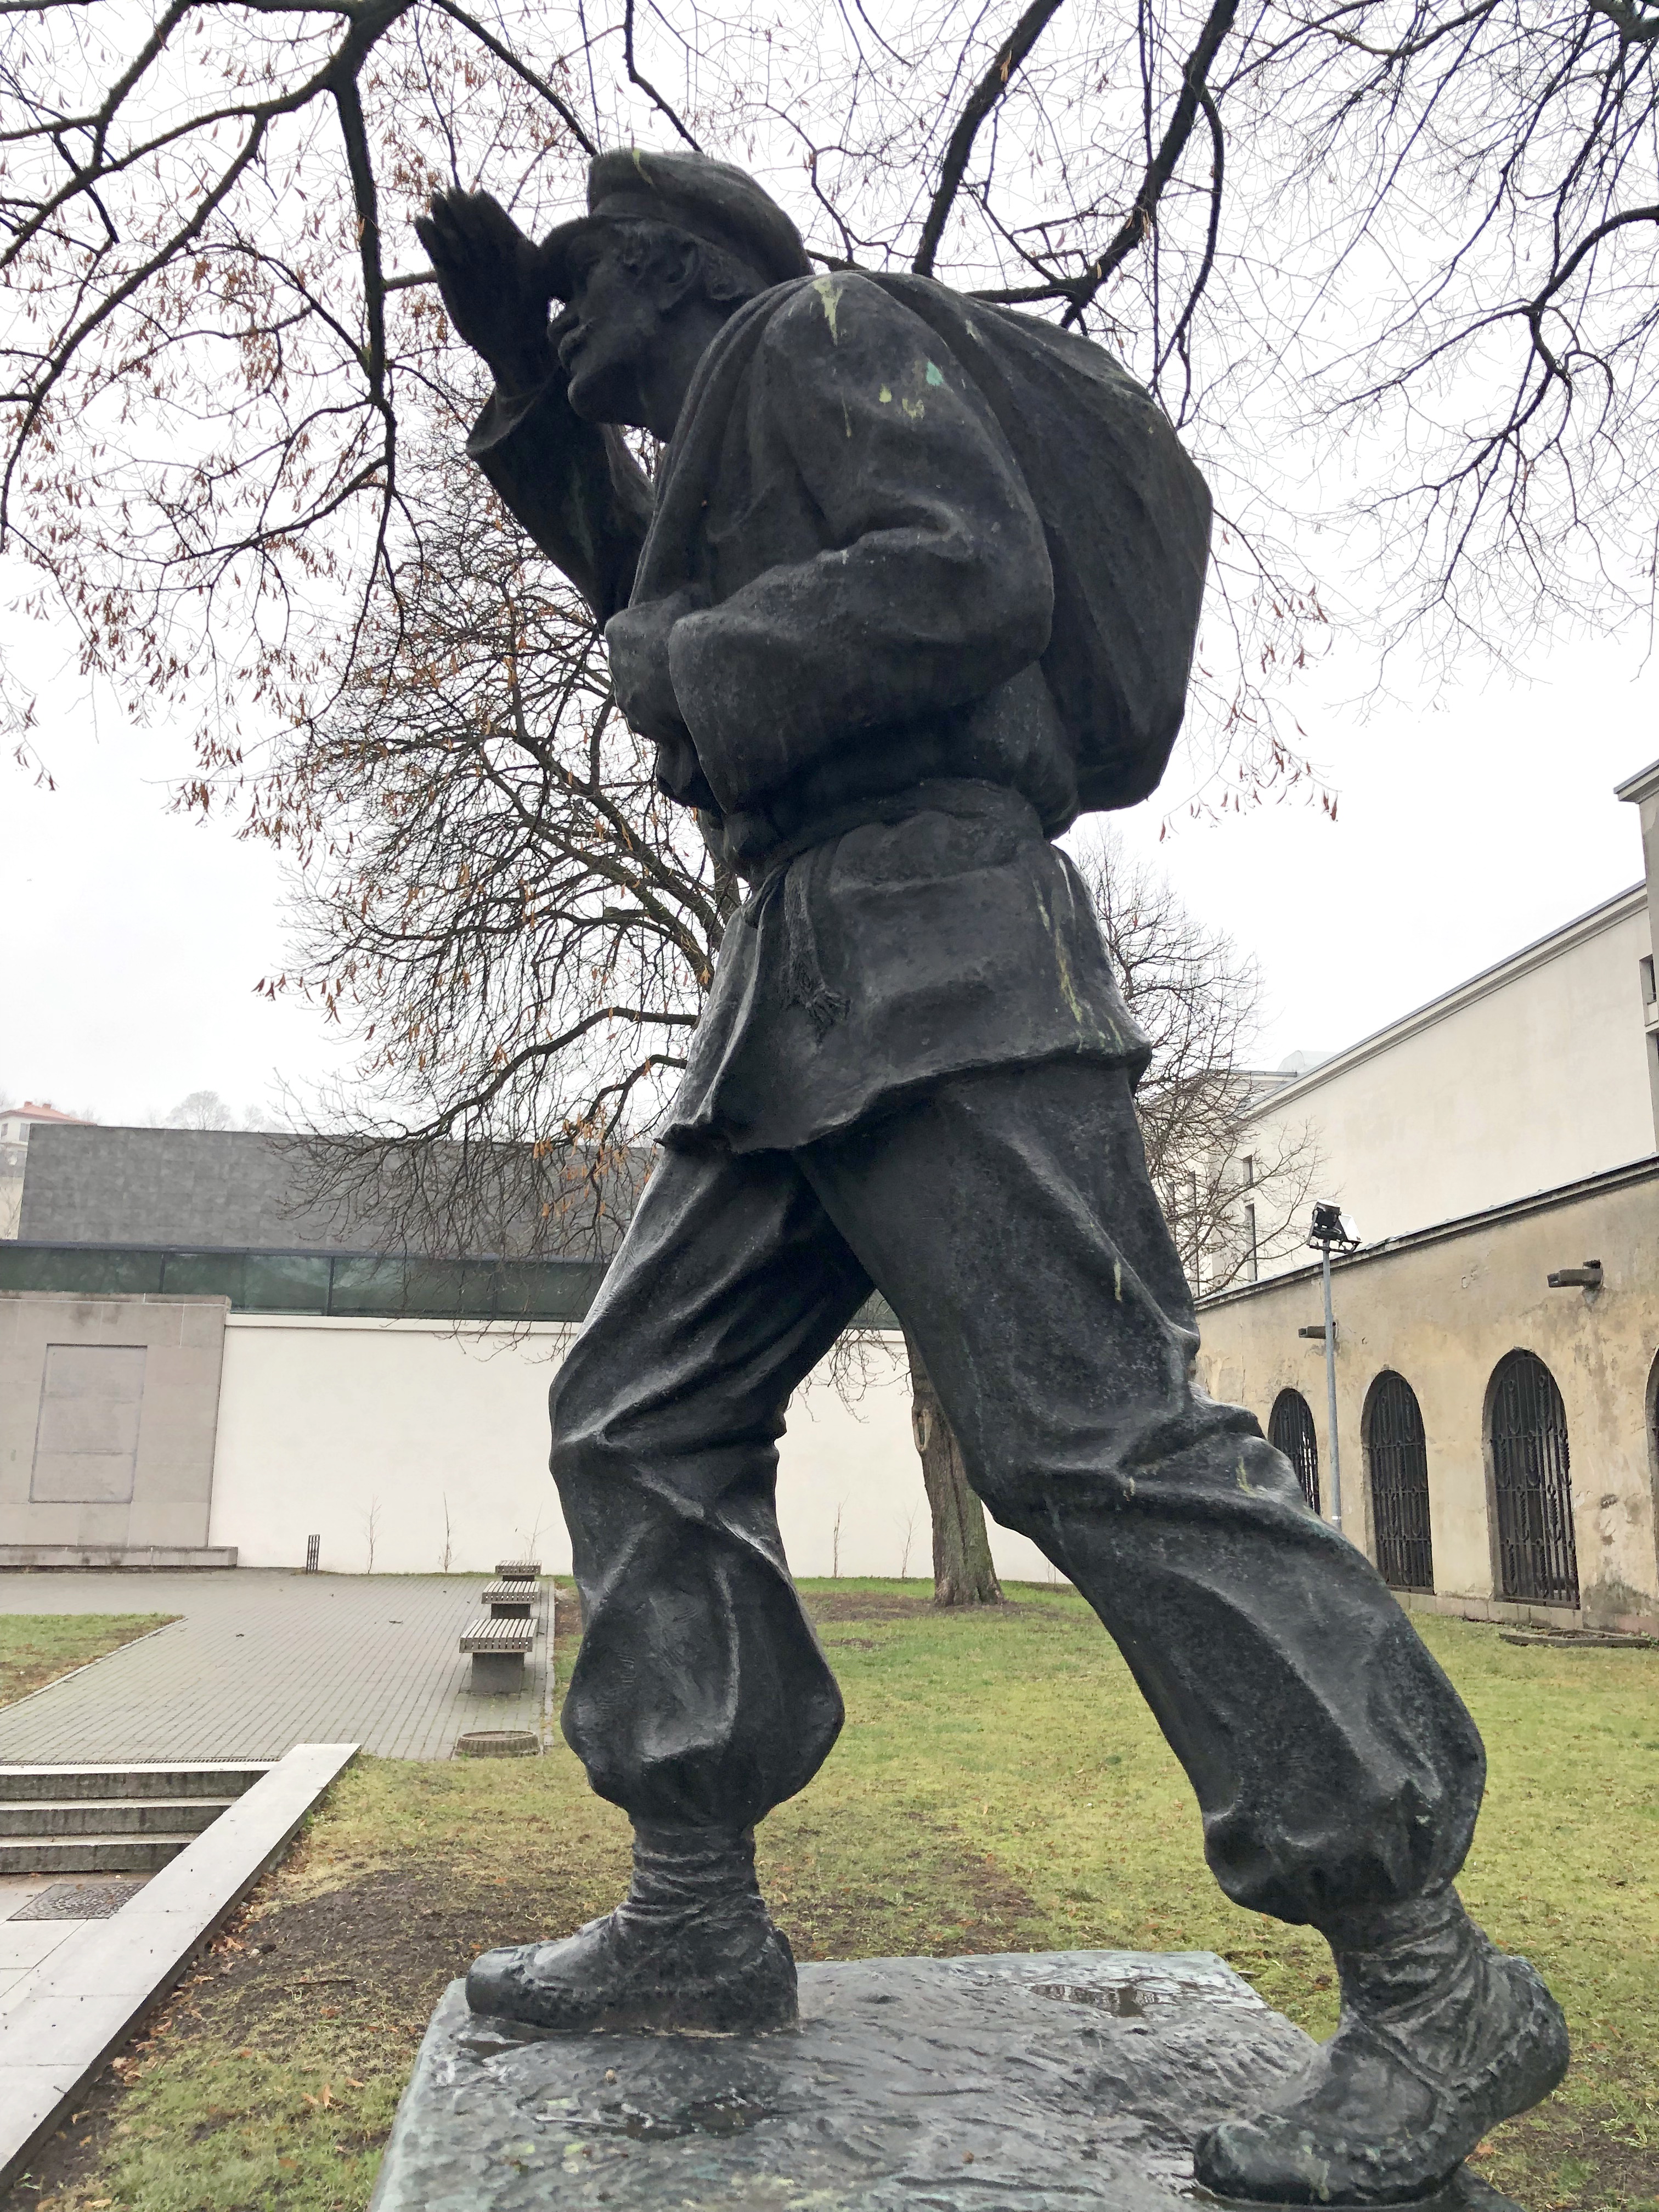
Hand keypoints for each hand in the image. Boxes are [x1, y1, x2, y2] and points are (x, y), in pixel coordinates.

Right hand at [414, 190, 552, 392]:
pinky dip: (429, 238)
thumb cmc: (530, 319)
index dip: (487, 210)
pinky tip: (422, 222)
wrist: (512, 344)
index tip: (478, 197)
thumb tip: (527, 245)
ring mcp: (467, 260)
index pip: (497, 221)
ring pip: (452, 233)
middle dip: (461, 208)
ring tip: (435, 202)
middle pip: (472, 222)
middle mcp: (487, 250)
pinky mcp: (448, 273)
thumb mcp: (535, 297)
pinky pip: (437, 252)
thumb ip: (531, 271)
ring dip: (443, 217)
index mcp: (510, 248)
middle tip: (450, 195)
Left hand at [606, 590, 702, 745]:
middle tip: (673, 665)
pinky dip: (659, 716)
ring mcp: (623, 696)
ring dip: (652, 692)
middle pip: (630, 663)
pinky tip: (677, 711)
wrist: (690, 679)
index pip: (626, 629)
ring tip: (677, 691)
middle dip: (647, 664)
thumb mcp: (686, 599)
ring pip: (637, 692)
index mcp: (616, 630)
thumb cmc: (683, 634)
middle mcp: (613, 664)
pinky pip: (646, 718)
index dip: (649, 632)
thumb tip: (692, 589)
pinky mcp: (636, 722)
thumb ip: (683, 595)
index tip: (666, 636)